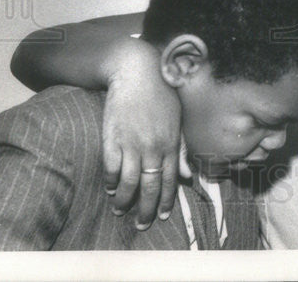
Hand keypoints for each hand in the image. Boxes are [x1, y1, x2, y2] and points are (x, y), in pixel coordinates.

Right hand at [101, 38, 180, 228]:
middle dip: (147, 210)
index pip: (170, 180)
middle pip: (150, 187)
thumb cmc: (161, 93)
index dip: (167, 200)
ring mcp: (132, 144)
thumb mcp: (178, 120)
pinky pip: (111, 168)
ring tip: (121, 210)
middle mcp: (154, 147)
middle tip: (141, 225)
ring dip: (125, 201)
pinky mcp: (113, 138)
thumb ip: (181, 149)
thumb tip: (186, 176)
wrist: (137, 72)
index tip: (163, 215)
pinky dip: (111, 182)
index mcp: (172, 143)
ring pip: (129, 183)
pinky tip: (110, 189)